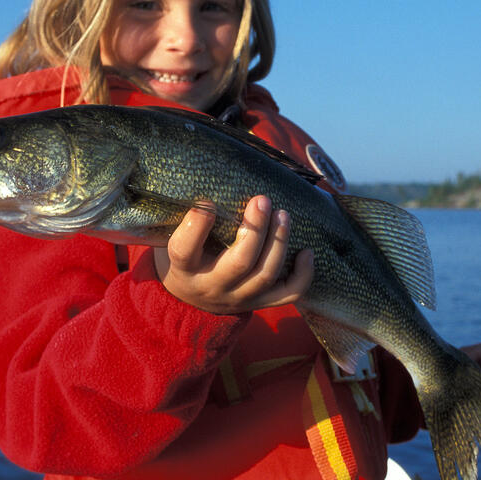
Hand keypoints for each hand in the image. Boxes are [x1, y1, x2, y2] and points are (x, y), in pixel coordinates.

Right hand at [153, 195, 313, 314]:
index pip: (184, 250)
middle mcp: (211, 286)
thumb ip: (189, 218)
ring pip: (265, 275)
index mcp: (184, 268)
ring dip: (279, 242)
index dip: (196, 226)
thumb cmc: (186, 256)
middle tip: (262, 200)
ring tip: (283, 215)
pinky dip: (303, 275)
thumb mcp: (173, 238)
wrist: (190, 299)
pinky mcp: (259, 302)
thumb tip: (209, 176)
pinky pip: (288, 294)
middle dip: (256, 229)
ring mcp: (238, 297)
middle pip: (239, 262)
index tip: (207, 202)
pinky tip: (307, 252)